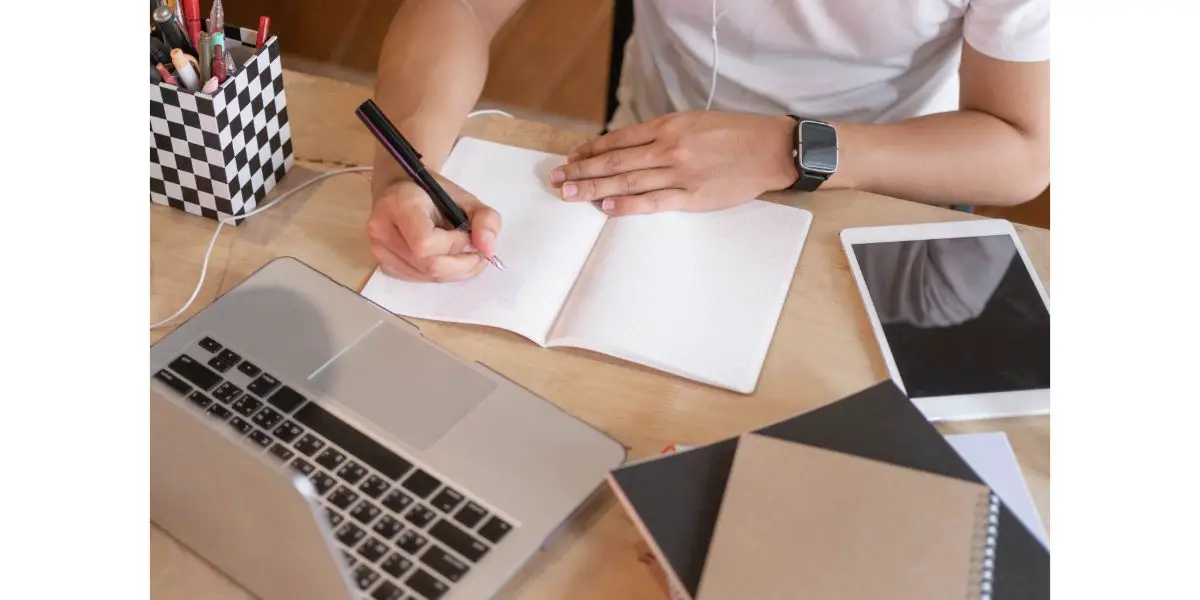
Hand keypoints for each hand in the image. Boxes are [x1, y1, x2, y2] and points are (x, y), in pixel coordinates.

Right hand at [366, 175, 500, 281]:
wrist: (401, 192)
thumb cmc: (433, 194)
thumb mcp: (465, 198)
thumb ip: (485, 219)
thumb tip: (489, 251)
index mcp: (399, 205)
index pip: (425, 243)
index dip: (454, 245)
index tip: (467, 234)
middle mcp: (382, 231)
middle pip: (428, 265)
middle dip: (461, 264)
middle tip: (476, 254)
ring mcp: (380, 251)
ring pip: (426, 276)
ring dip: (454, 271)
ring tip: (464, 254)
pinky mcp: (384, 265)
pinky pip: (420, 279)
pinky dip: (441, 274)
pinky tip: (447, 259)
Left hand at [549, 111, 798, 215]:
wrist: (770, 150)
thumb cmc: (734, 134)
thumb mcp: (694, 121)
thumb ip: (662, 133)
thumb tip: (627, 147)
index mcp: (668, 125)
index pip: (618, 139)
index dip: (590, 150)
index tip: (570, 158)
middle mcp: (669, 147)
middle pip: (615, 160)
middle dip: (581, 171)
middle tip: (556, 180)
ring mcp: (680, 173)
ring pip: (628, 181)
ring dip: (594, 188)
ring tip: (569, 194)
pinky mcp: (693, 196)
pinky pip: (653, 202)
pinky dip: (627, 204)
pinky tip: (606, 206)